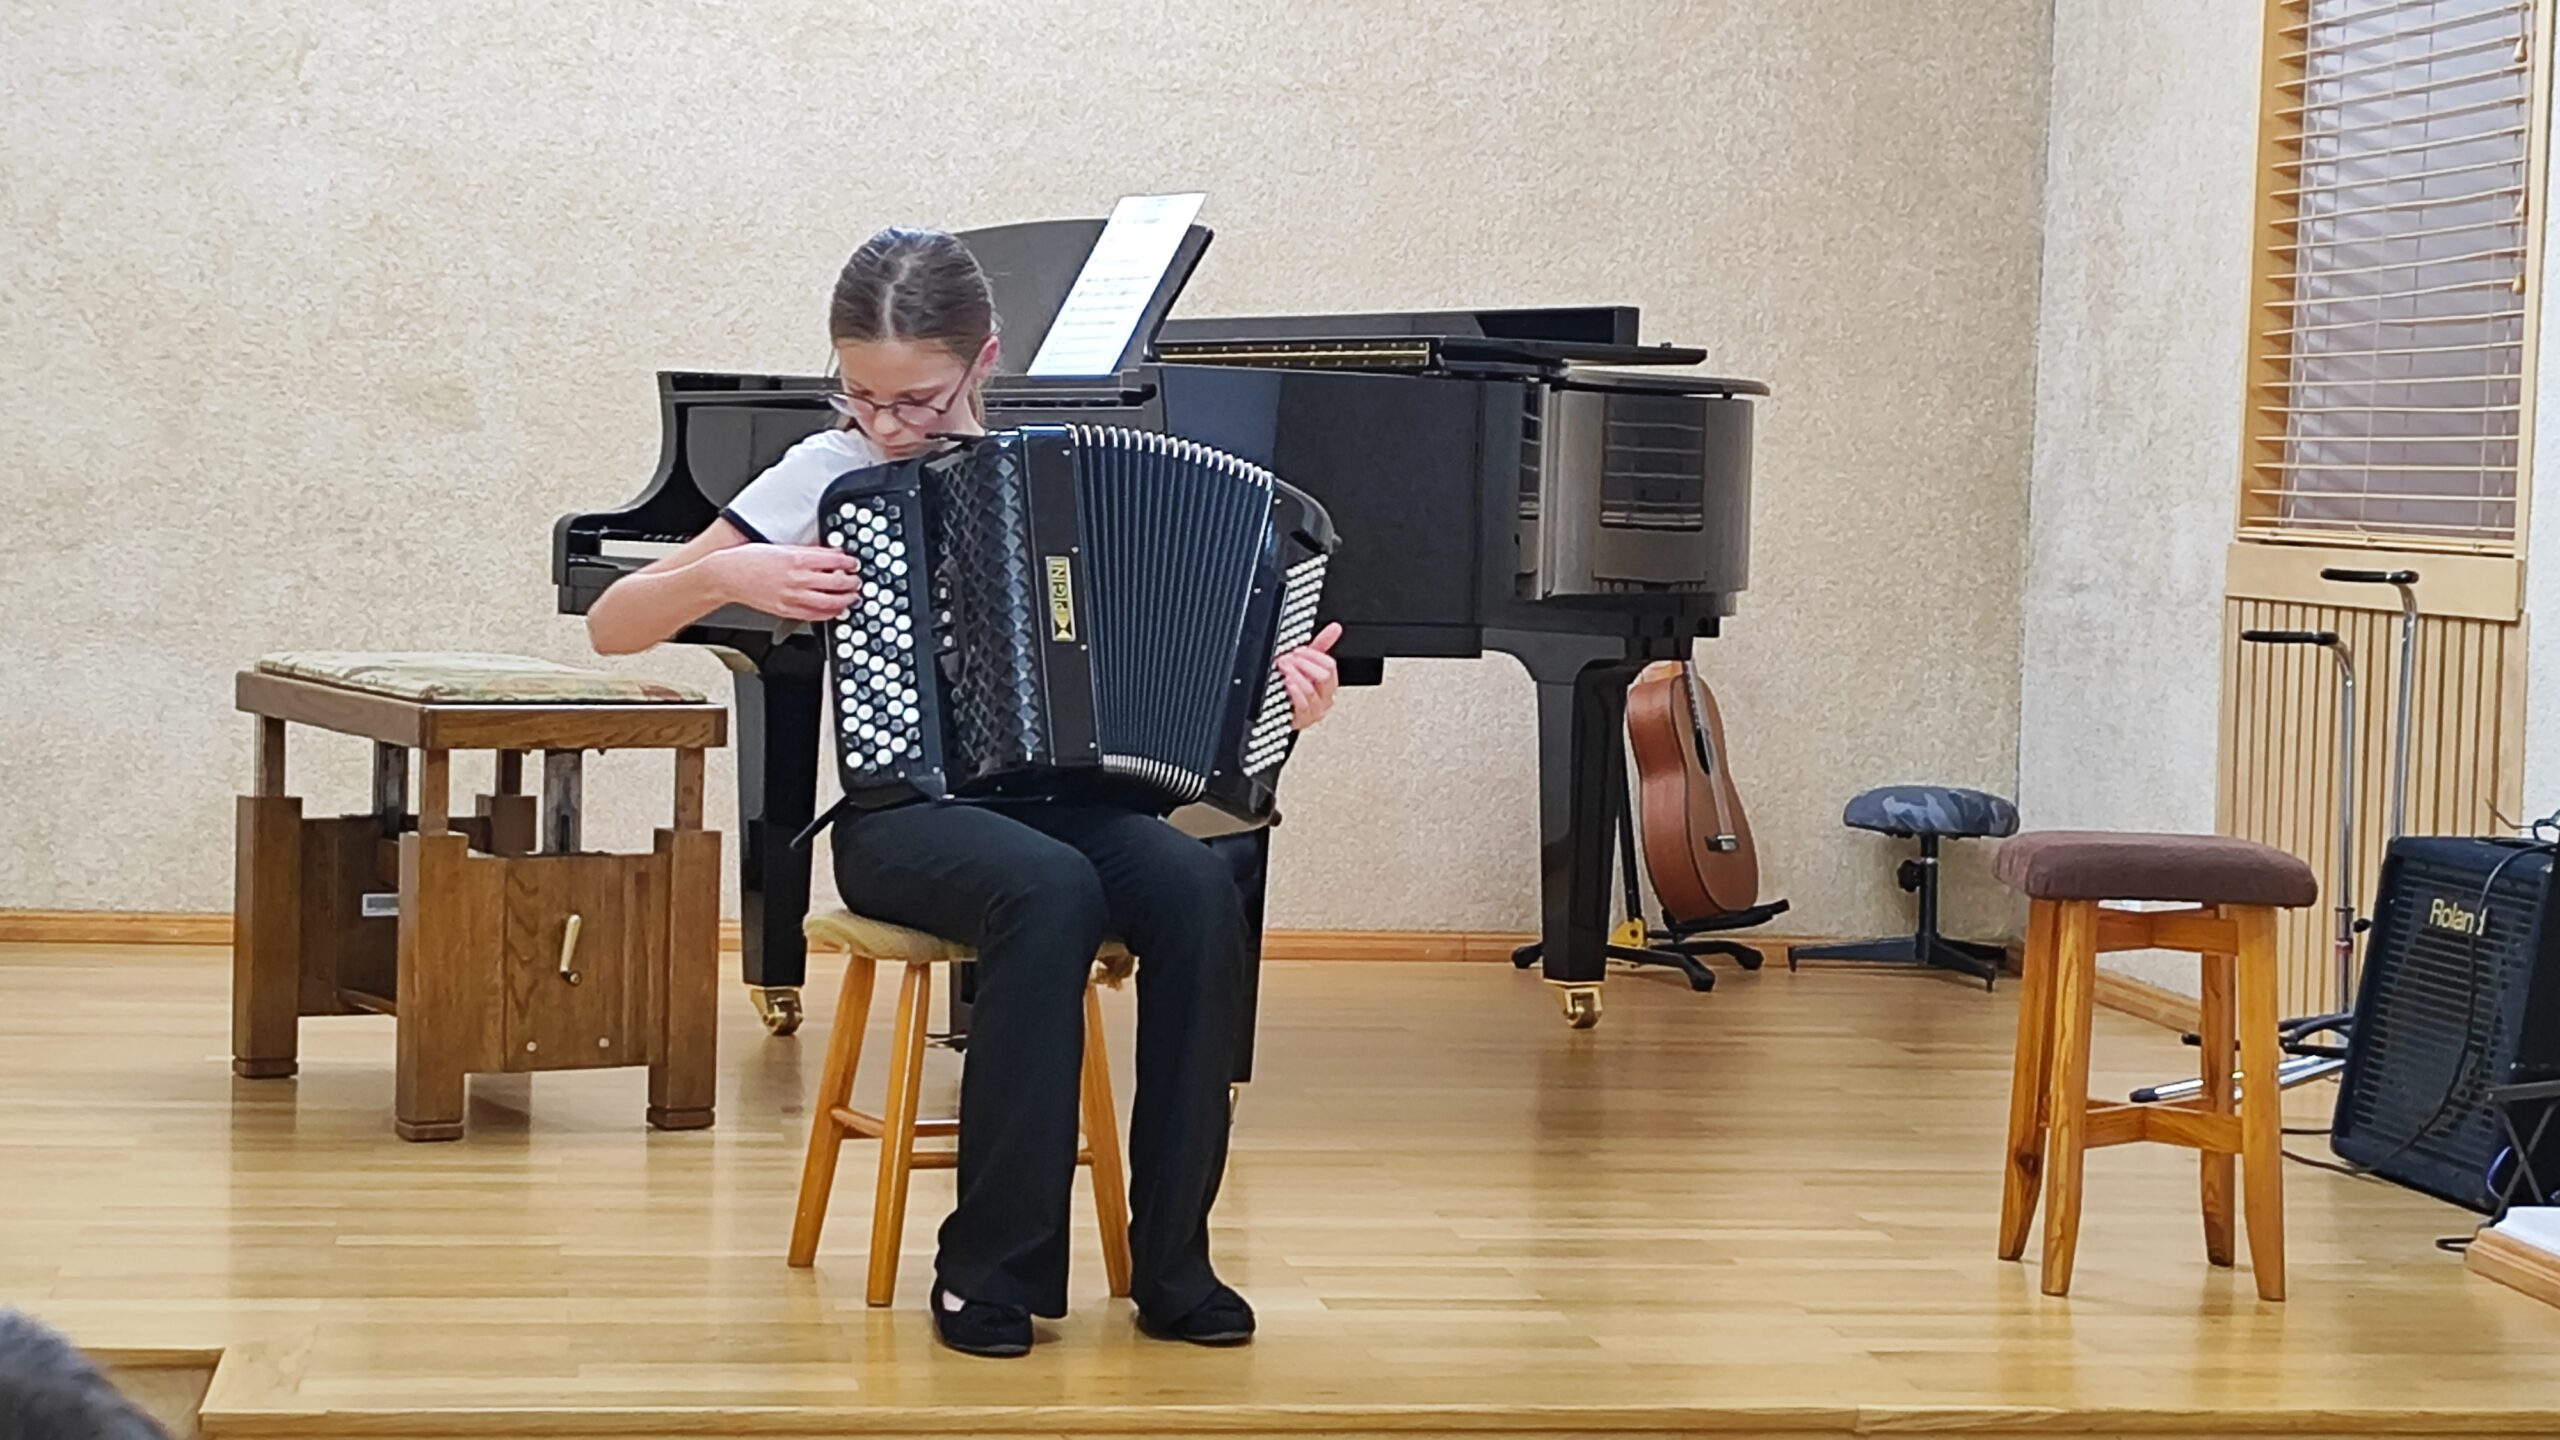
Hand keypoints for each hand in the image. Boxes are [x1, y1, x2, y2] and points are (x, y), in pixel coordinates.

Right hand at [707, 545, 860, 622]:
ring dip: (845, 600)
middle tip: (857, 581)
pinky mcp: (786, 610)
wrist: (727, 575)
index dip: (849, 563)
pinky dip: (829, 613)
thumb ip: (807, 552)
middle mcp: (797, 578)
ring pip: (829, 602)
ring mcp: (792, 596)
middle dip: (852, 582)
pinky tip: (835, 610)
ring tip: (852, 596)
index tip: (853, 564)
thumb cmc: (749, 559)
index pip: (834, 561)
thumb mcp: (781, 547)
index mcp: (797, 558)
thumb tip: (829, 554)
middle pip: (836, 582)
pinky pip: (814, 616)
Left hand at [1275, 622, 1342, 730]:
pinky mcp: (1303, 721)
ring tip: (1283, 669)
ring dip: (1295, 676)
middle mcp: (1326, 698)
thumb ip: (1321, 645)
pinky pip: (1303, 705)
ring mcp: (1315, 711)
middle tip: (1288, 659)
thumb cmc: (1292, 687)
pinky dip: (1294, 692)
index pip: (1330, 666)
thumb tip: (1336, 627)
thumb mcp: (1306, 664)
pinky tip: (1287, 684)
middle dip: (1304, 665)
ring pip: (1311, 690)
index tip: (1298, 650)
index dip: (1313, 656)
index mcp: (1329, 684)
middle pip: (1324, 677)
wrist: (1277, 710)